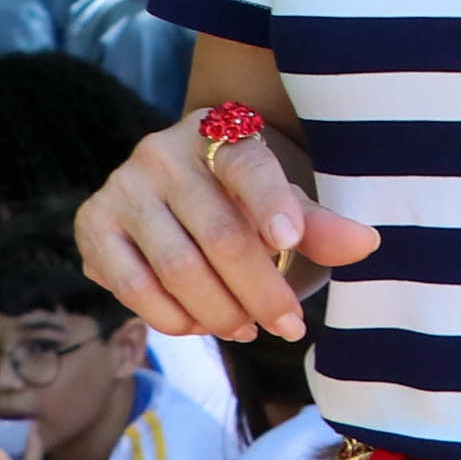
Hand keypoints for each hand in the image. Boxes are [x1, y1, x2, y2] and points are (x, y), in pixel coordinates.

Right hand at [75, 107, 380, 343]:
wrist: (173, 191)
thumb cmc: (241, 197)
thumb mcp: (283, 203)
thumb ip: (318, 225)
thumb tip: (367, 244)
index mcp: (218, 130)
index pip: (249, 167)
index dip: (271, 203)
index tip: (291, 243)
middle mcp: (162, 152)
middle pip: (220, 234)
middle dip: (260, 290)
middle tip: (287, 326)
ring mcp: (122, 187)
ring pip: (178, 267)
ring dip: (219, 311)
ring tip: (248, 329)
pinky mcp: (93, 226)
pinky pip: (133, 286)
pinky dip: (172, 317)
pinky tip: (199, 325)